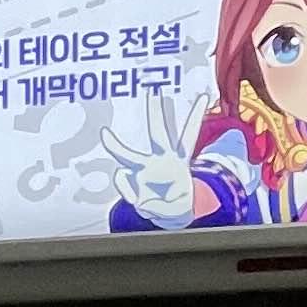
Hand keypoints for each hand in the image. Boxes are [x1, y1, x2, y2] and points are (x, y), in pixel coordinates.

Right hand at [98, 86, 202, 228]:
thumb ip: (151, 197)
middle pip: (158, 133)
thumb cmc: (173, 206)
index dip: (193, 117)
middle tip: (153, 90)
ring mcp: (147, 168)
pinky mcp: (135, 180)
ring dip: (116, 143)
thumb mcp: (170, 208)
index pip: (187, 136)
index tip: (201, 97)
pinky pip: (123, 182)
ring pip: (130, 154)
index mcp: (179, 161)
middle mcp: (162, 160)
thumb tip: (122, 175)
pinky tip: (139, 202)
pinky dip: (126, 191)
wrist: (170, 216)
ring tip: (106, 131)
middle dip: (155, 112)